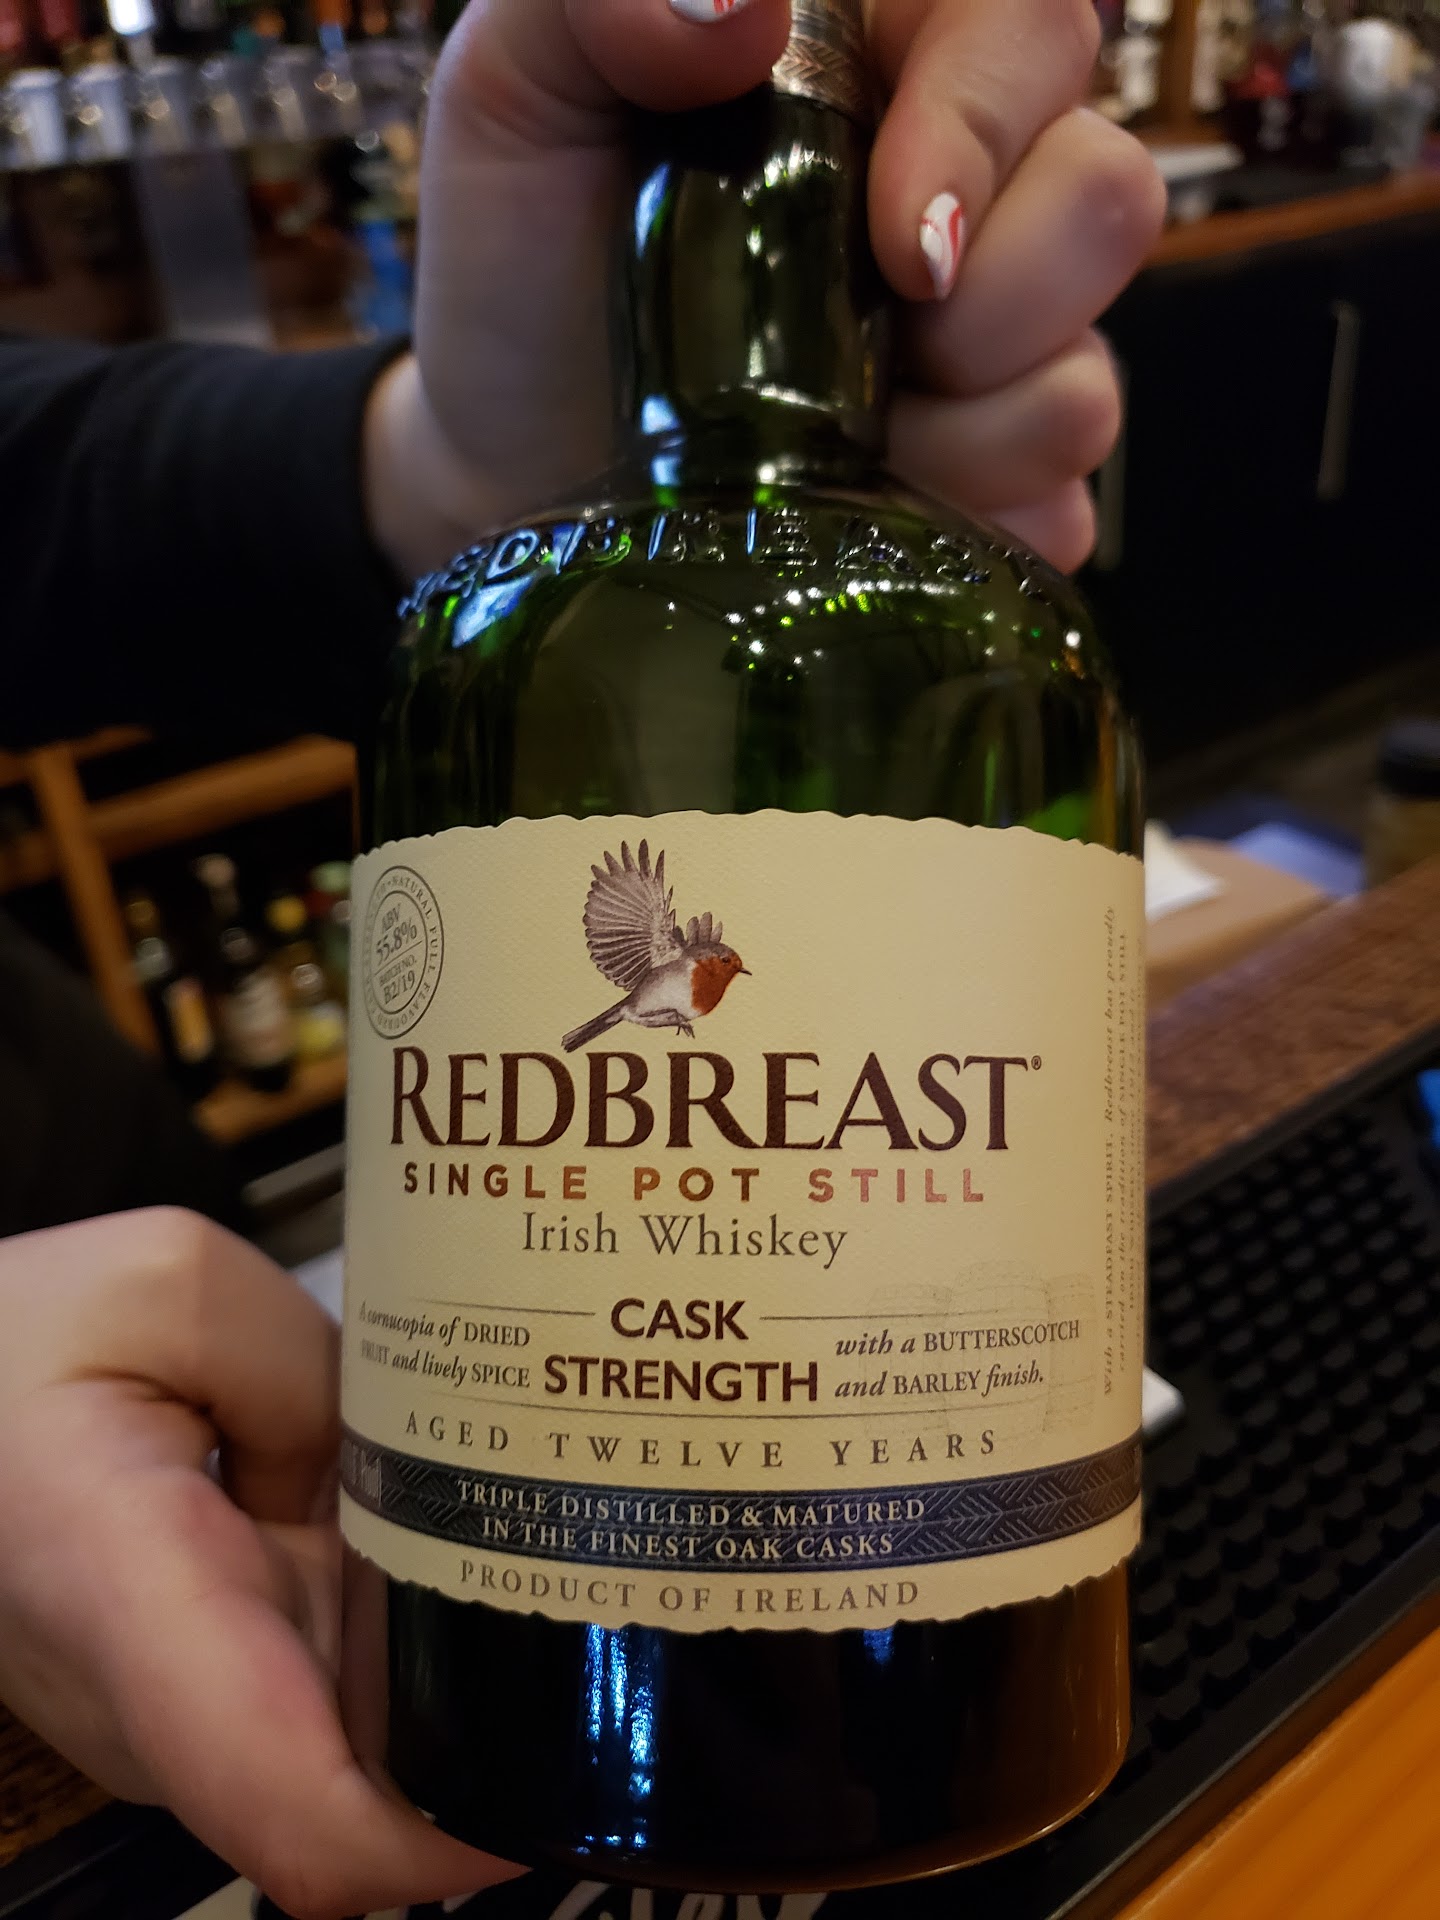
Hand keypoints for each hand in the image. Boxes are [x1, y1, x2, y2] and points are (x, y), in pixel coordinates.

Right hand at [0, 1211, 507, 1919]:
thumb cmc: (23, 1342)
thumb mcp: (169, 1284)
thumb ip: (309, 1368)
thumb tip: (410, 1476)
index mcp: (135, 1600)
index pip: (297, 1810)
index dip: (438, 1839)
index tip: (549, 1780)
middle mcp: (159, 1707)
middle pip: (363, 1789)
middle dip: (489, 1734)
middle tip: (611, 1613)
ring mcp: (181, 1718)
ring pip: (359, 1740)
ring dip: (450, 1675)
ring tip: (551, 1555)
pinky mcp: (203, 1696)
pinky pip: (332, 1695)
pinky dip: (400, 1639)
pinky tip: (452, 1543)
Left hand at [367, 0, 1163, 579]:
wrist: (511, 475)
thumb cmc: (526, 277)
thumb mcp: (512, 96)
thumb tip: (740, 4)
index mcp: (881, 69)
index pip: (1033, 21)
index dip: (992, 119)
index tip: (899, 238)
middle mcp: (968, 198)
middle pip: (1108, 196)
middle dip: (992, 294)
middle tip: (866, 340)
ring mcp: (996, 354)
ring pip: (1090, 376)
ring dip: (964, 422)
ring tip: (837, 436)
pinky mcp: (997, 486)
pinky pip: (1056, 502)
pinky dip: (963, 515)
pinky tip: (870, 502)